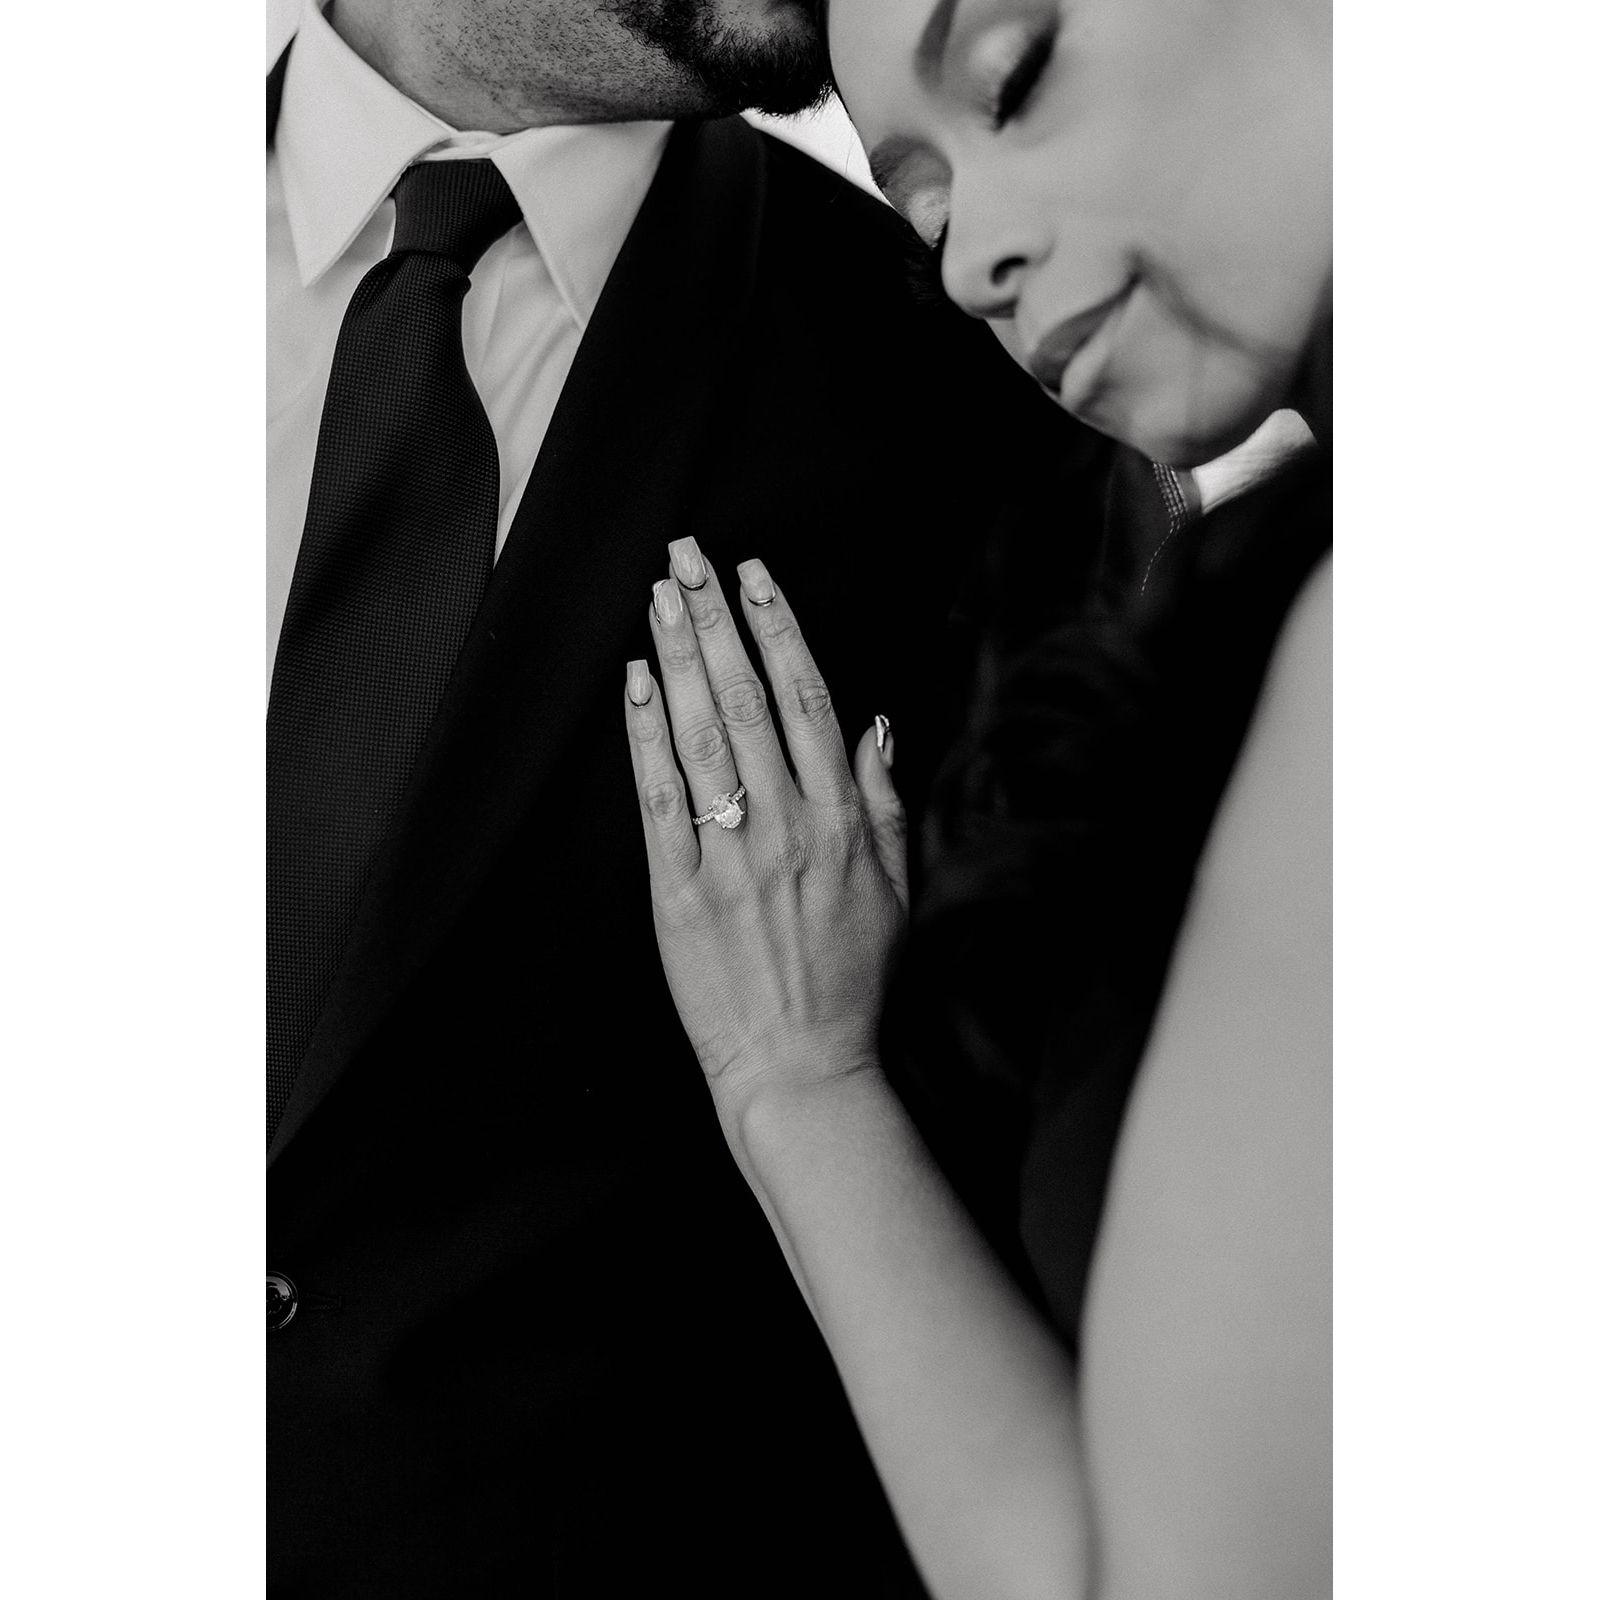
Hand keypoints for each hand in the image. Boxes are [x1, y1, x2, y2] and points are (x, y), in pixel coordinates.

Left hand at [623, 538, 907, 1119]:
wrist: (802, 1065)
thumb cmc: (853, 978)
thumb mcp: (897, 886)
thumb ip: (885, 799)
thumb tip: (878, 722)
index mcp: (842, 818)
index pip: (806, 698)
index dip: (778, 627)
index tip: (754, 573)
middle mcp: (787, 825)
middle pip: (745, 698)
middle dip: (715, 617)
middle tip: (687, 556)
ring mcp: (729, 857)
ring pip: (700, 734)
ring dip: (677, 656)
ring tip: (659, 596)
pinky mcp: (678, 892)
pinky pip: (658, 798)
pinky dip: (644, 735)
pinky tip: (635, 682)